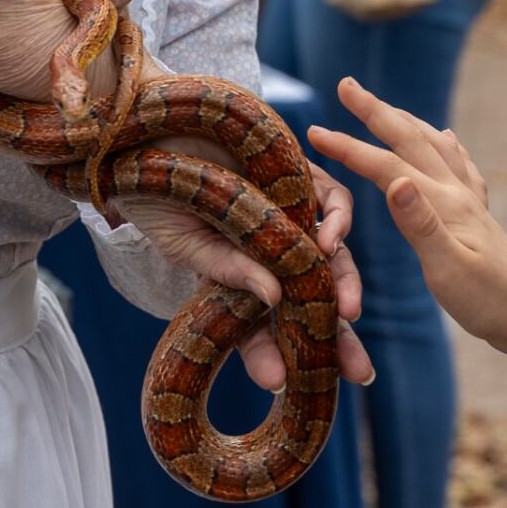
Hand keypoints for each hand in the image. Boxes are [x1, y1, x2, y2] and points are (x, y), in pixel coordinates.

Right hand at [113, 151, 371, 389]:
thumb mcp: (183, 237)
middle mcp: (269, 247)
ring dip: (343, 285)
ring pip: (330, 256)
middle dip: (335, 337)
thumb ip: (226, 267)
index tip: (279, 384)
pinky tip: (328, 240)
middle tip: (356, 372)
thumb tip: (272, 300)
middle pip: (309, 298)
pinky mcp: (299, 173)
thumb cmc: (156, 186)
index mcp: (236, 274)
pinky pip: (331, 200)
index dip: (270, 356)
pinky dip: (336, 220)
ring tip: (349, 311)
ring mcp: (287, 211)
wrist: (150, 122)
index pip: (259, 325)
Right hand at [308, 76, 506, 352]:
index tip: (314, 130)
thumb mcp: (447, 268)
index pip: (387, 166)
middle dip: (375, 111)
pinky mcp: (477, 215)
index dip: (349, 147)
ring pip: (434, 145)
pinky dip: (444, 144)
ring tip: (384, 106)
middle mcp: (457, 193)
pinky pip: (459, 165)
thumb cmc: (488, 301)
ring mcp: (470, 201)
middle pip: (411, 139)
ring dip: (405, 121)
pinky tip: (447, 140)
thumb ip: (420, 224)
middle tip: (346, 85)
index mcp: (443, 204)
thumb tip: (396, 180)